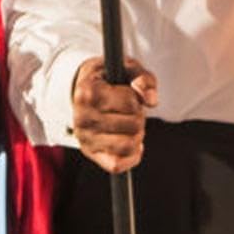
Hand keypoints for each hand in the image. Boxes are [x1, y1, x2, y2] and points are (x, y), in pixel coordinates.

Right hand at [71, 56, 157, 173]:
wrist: (85, 88)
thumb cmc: (110, 77)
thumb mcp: (127, 68)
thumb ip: (143, 79)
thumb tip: (151, 100)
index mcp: (88, 92)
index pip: (129, 103)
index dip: (136, 99)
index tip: (128, 94)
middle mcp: (82, 117)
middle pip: (132, 125)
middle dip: (139, 116)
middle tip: (130, 110)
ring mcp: (84, 137)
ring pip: (128, 146)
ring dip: (138, 135)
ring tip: (131, 125)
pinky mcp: (90, 153)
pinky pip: (117, 165)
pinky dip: (132, 156)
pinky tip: (132, 143)